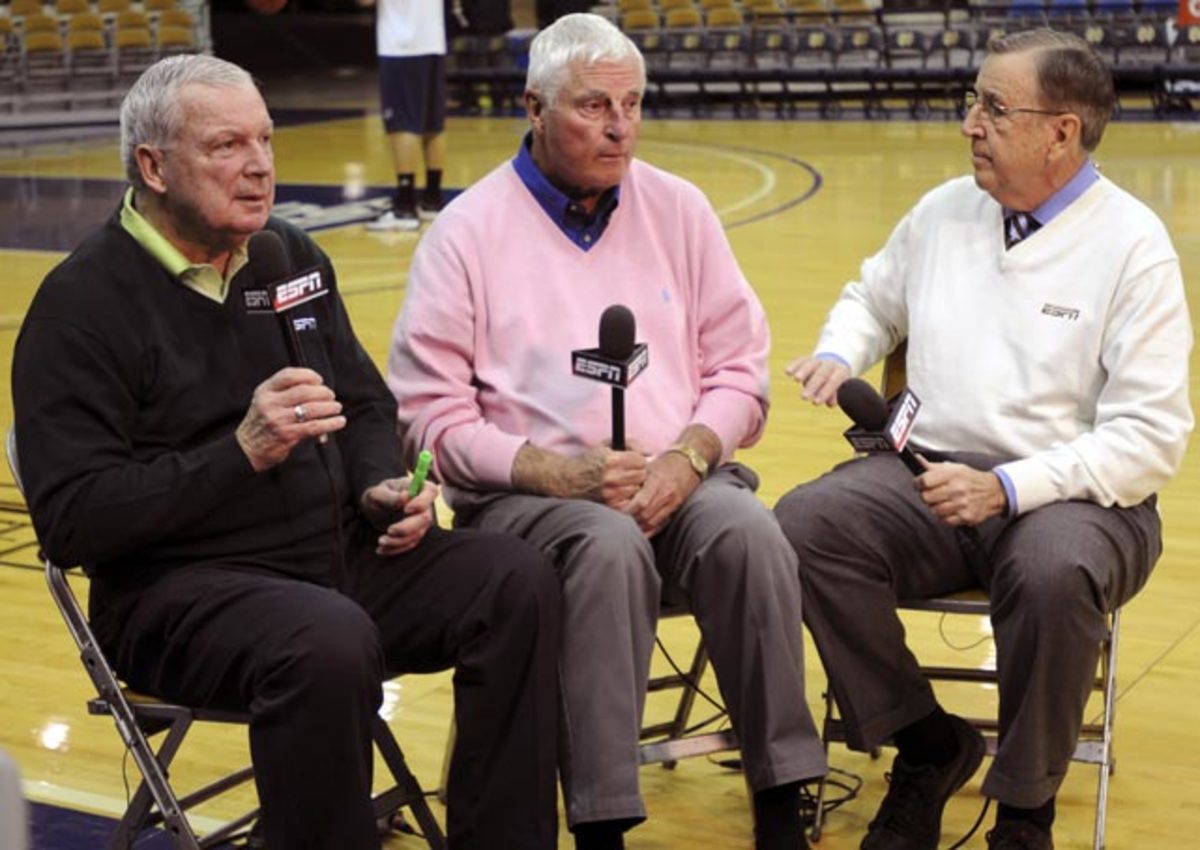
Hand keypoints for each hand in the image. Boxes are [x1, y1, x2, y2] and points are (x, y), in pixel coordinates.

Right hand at [235, 368, 345, 470]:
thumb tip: (322, 397)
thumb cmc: (263, 423)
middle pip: (304, 391)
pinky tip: (339, 422)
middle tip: (331, 396)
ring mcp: (277, 419)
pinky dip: (330, 423)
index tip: (319, 380)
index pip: (288, 375)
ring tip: (337, 408)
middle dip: (323, 392)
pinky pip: (314, 426)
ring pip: (311, 408)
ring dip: (329, 407)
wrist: (247, 449)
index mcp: (264, 391)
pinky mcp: (287, 435)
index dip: (308, 375)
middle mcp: (269, 403)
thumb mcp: (267, 403)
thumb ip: (287, 395)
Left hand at [361, 477, 437, 555]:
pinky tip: (381, 549)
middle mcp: (425, 505)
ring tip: (381, 541)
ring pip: (417, 535)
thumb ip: (390, 496)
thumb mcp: (377, 493)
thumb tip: (405, 497)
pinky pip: (409, 544)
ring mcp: (421, 522)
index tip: (406, 509)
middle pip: (425, 518)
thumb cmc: (378, 496)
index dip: (422, 501)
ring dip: (398, 541)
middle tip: (389, 530)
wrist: (374, 509)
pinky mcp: (415, 535)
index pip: (431, 491)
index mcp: (419, 488)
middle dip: (407, 527)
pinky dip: (395, 549)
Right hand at [512, 443, 645, 504]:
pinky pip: (629, 501)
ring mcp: (610, 493)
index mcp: (611, 459)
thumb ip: (630, 444)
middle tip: (630, 472)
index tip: (634, 461)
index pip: (640, 460)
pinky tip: (621, 492)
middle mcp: (611, 477)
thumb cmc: (590, 461)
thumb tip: (649, 453)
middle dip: (638, 472)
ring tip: (624, 482)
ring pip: (637, 489)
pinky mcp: (609, 505)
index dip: (638, 459)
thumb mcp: (607, 445)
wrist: (569, 480)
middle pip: (641, 475)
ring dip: (633, 485)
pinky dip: (627, 497)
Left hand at [624, 451, 700, 536]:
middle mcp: (665, 493)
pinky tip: (641, 531)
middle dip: (630, 520)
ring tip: (628, 526)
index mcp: (656, 481)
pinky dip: (649, 529)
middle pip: (645, 515)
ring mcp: (672, 502)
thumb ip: (635, 481)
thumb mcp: (649, 467)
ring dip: (638, 526)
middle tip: (619, 520)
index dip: (628, 510)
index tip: (617, 511)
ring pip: (652, 522)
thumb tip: (618, 495)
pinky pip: (661, 523)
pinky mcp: (676, 507)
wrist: (689, 463)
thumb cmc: (665, 463)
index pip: (641, 502)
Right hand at [785, 356, 850, 406]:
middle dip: (812, 385)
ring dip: (803, 372)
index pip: (833, 381)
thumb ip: (835, 396)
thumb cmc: (836, 383)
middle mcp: (830, 364)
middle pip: (821, 374)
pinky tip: (787, 372)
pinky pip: (800, 361)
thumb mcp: (839, 389)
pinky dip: (794, 365)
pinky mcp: (807, 359)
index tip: (815, 402)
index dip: (825, 392)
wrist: (834, 364)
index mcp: (841, 372)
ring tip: (797, 379)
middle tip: (804, 397)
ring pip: (810, 365)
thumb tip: (830, 403)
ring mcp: (818, 361)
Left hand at [917, 459, 1007, 525]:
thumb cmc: (970, 479)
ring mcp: (962, 504)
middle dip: (926, 496)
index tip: (919, 485)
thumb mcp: (954, 468)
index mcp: (952, 474)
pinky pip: (944, 521)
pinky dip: (944, 517)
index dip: (918, 483)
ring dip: (935, 507)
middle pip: (926, 497)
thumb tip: (917, 459)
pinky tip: (950, 510)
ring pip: (934, 511)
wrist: (994, 491)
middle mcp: (957, 489)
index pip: (925, 480)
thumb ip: (933, 466)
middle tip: (932, 494)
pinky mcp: (966, 517)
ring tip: (943, 502)